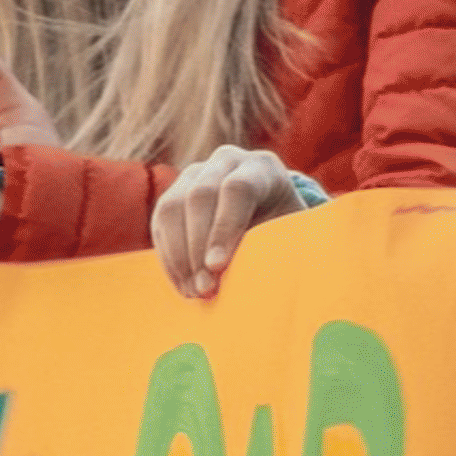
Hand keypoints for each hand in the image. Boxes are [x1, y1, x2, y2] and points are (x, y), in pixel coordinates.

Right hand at [149, 147, 307, 300]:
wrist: (269, 216)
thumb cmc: (287, 231)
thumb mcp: (295, 234)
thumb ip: (283, 247)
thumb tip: (267, 281)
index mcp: (262, 168)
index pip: (238, 190)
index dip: (225, 228)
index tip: (217, 267)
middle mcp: (225, 162)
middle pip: (200, 196)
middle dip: (198, 246)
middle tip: (205, 288)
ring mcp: (195, 175)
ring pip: (173, 207)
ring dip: (179, 255)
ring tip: (193, 292)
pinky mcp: (173, 194)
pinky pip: (160, 222)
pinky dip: (169, 257)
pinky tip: (183, 284)